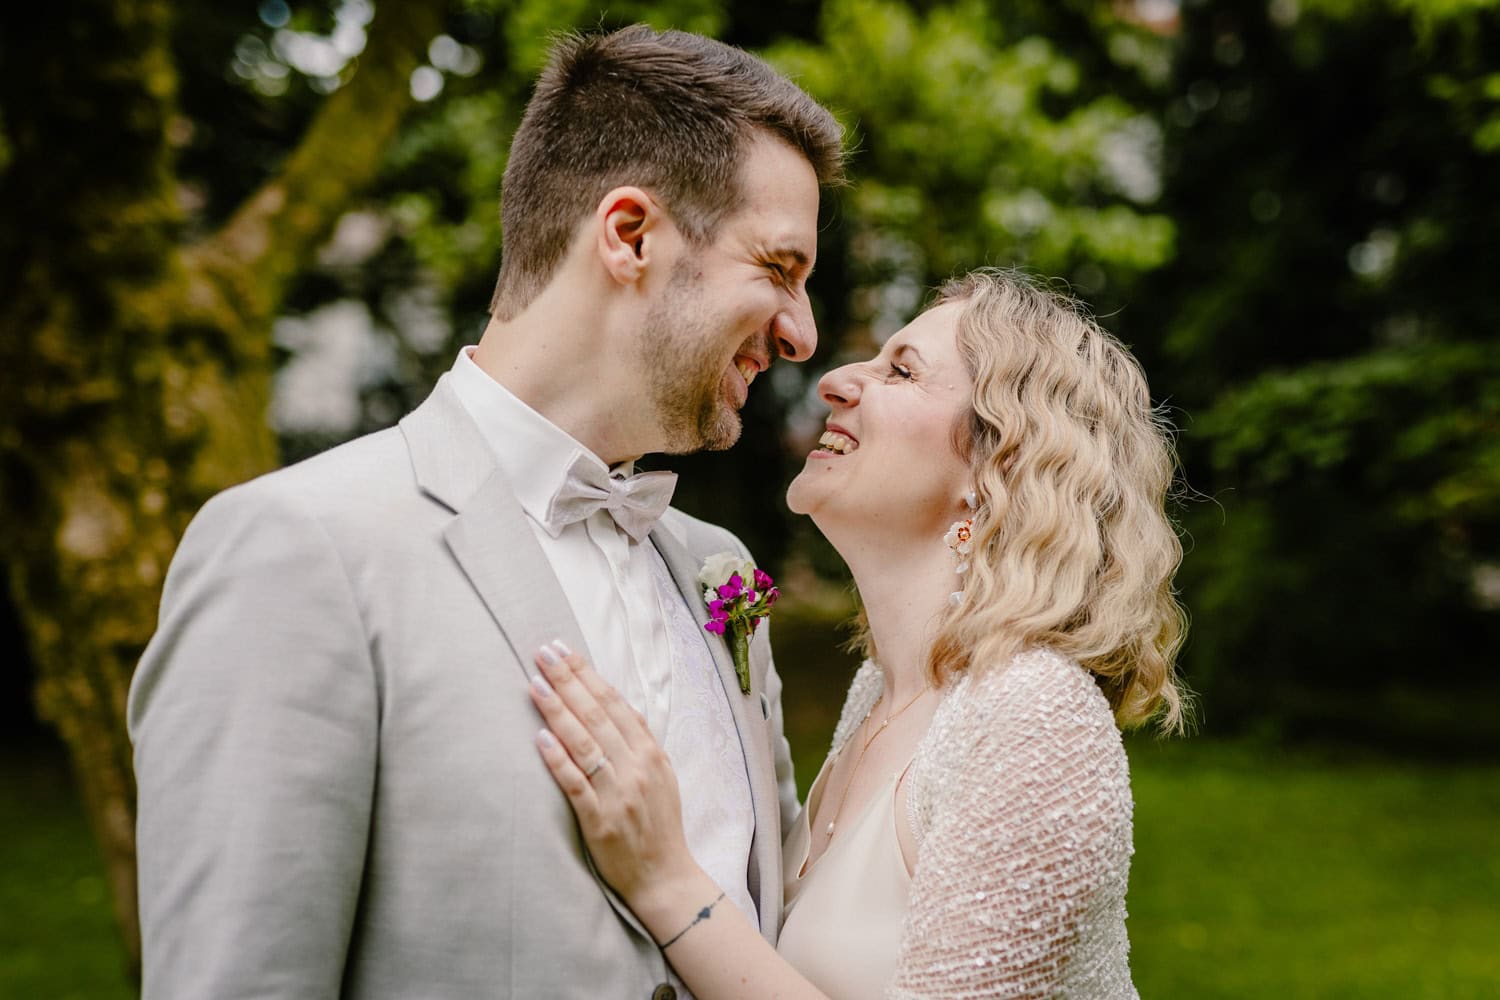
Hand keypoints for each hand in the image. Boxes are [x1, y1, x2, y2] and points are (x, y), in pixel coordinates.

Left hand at [529, 641, 697, 906]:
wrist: (666, 876)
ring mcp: (618, 794)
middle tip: (543, 653)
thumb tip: (617, 704)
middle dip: (568, 680)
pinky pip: (575, 785)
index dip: (587, 675)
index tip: (564, 650)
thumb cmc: (659, 824)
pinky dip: (558, 759)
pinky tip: (540, 737)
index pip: (614, 703)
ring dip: (558, 710)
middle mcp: (636, 768)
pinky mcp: (600, 821)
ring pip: (584, 743)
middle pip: (596, 715)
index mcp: (650, 753)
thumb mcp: (662, 775)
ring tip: (536, 683)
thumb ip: (640, 741)